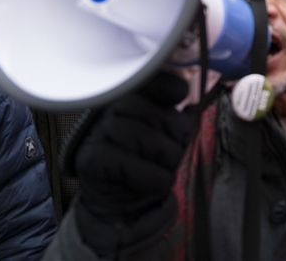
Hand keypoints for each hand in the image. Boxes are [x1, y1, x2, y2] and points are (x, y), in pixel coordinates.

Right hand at [74, 73, 193, 255]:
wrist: (120, 203)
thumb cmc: (147, 163)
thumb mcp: (167, 136)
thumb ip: (179, 118)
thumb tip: (194, 106)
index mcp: (130, 97)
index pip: (151, 81)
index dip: (169, 87)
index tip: (181, 96)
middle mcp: (110, 109)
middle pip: (156, 114)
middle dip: (175, 138)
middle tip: (172, 154)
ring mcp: (97, 132)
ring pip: (147, 139)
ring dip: (166, 161)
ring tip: (162, 170)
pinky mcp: (91, 158)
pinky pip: (132, 164)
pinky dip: (153, 177)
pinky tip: (153, 181)